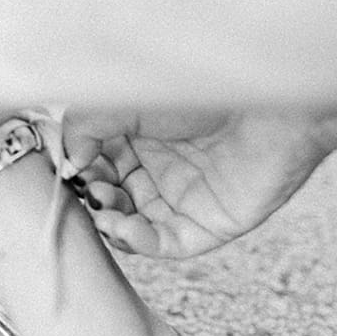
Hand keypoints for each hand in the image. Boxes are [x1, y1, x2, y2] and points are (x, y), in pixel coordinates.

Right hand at [62, 108, 336, 258]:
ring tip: (105, 211)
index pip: (94, 164)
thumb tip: (69, 164)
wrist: (268, 104)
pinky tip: (124, 227)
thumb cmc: (199, 91)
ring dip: (110, 223)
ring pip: (132, 224)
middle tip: (90, 191)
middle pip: (109, 197)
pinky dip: (139, 241)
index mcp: (139, 137)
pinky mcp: (208, 224)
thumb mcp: (122, 102)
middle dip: (92, 198)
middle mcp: (159, 168)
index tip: (67, 171)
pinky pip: (166, 243)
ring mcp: (183, 198)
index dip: (78, 171)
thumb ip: (83, 129)